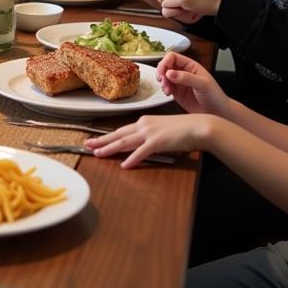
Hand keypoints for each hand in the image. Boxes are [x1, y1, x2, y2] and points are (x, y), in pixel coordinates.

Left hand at [84, 113, 218, 167]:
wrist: (199, 126)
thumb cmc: (184, 129)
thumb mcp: (162, 129)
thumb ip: (150, 136)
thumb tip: (141, 144)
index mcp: (144, 122)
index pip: (122, 130)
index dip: (107, 136)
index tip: (96, 139)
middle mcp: (144, 125)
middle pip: (118, 134)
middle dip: (102, 140)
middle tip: (87, 145)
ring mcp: (150, 133)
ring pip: (125, 142)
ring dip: (110, 148)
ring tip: (98, 154)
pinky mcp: (158, 142)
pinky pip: (141, 152)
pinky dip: (132, 159)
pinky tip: (125, 165)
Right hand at [155, 52, 229, 116]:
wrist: (218, 113)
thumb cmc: (215, 96)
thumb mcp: (203, 84)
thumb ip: (186, 78)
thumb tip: (170, 73)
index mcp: (191, 66)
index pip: (173, 57)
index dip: (166, 62)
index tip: (164, 72)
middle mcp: (184, 72)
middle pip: (166, 66)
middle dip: (162, 73)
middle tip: (163, 81)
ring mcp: (179, 82)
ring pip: (164, 76)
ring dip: (162, 82)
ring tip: (168, 90)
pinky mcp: (176, 92)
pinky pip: (165, 87)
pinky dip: (163, 89)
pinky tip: (169, 94)